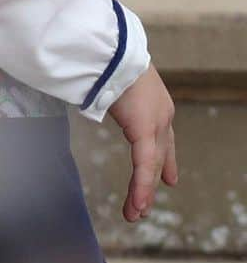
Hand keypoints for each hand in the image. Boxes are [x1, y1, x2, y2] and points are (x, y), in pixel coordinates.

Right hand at [107, 64, 176, 221]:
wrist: (112, 48)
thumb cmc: (106, 55)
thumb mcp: (113, 79)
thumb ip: (109, 92)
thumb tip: (93, 92)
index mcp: (155, 101)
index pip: (163, 138)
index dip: (166, 161)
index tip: (169, 179)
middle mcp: (162, 114)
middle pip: (158, 156)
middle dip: (151, 182)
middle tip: (145, 205)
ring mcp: (157, 123)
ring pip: (151, 166)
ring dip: (142, 192)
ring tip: (135, 214)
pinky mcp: (146, 131)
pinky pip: (144, 166)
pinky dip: (140, 187)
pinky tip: (138, 205)